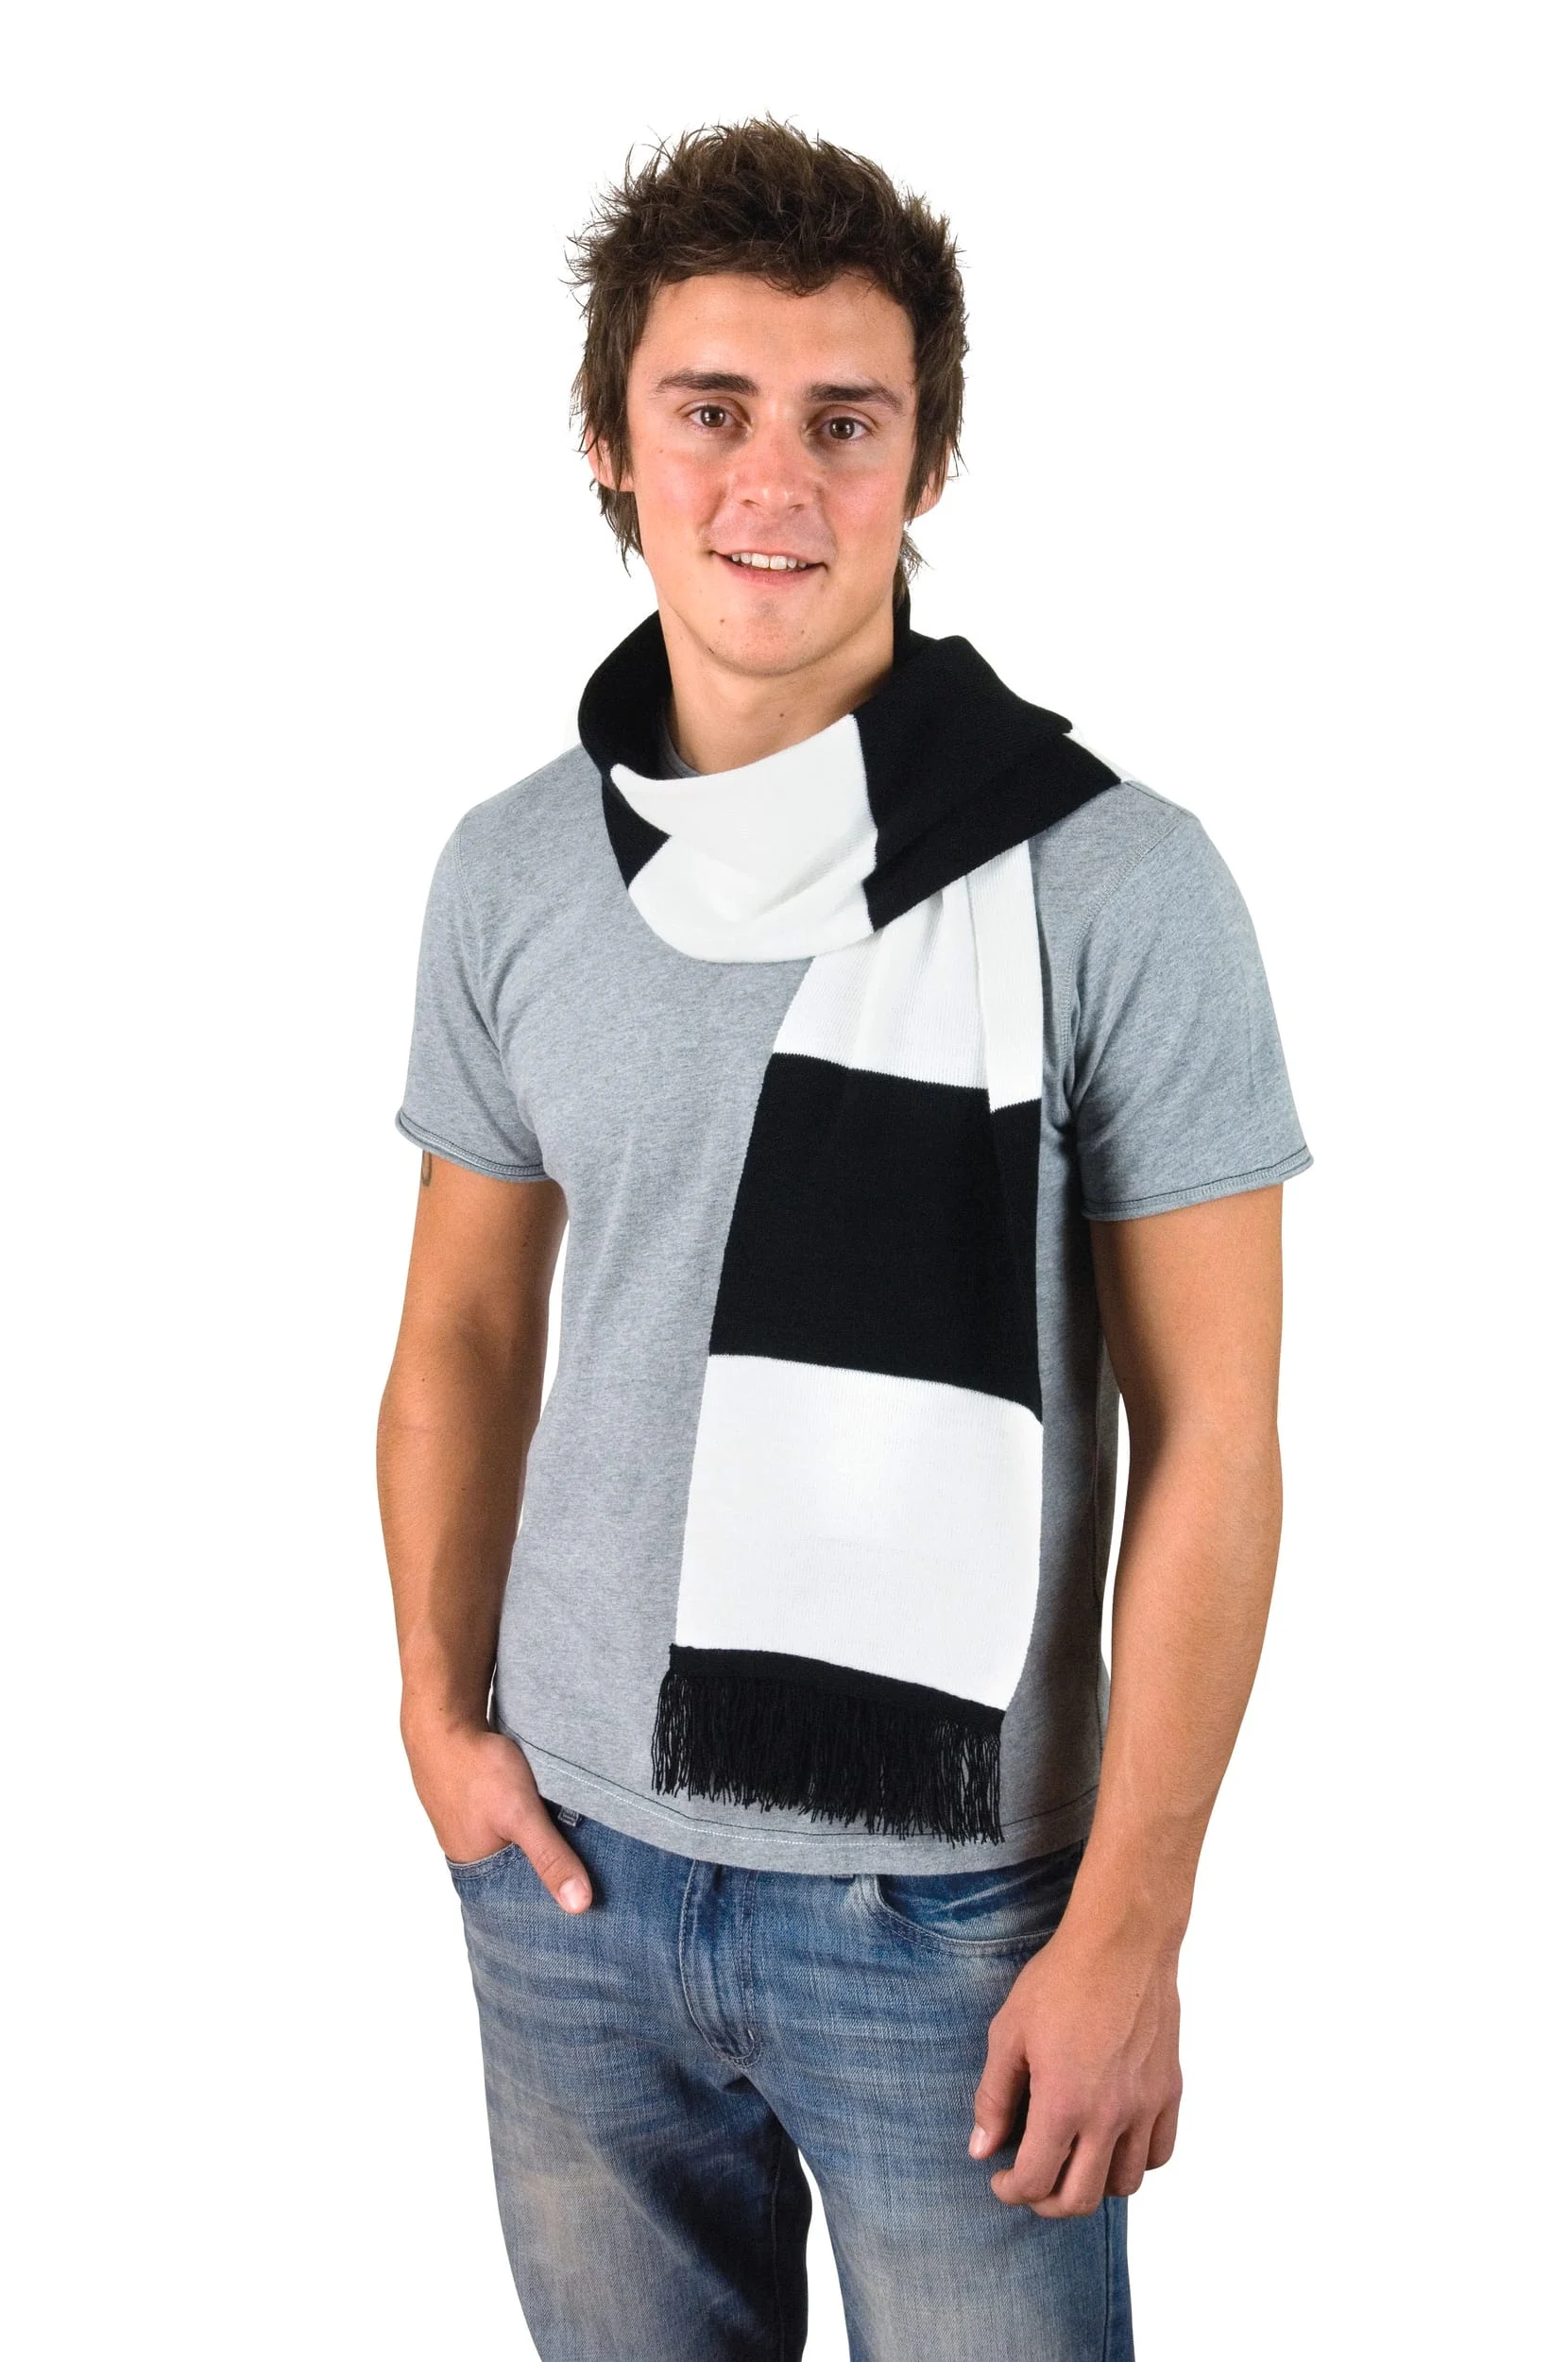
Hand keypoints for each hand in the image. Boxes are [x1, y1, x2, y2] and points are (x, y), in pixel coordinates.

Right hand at [402, 1712, 593, 1913]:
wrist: (444, 1720)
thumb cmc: (475, 1769)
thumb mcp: (521, 1816)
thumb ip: (550, 1857)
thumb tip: (579, 1906)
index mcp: (476, 1867)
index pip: (519, 1898)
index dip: (550, 1896)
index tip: (588, 1897)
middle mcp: (470, 1849)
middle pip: (519, 1867)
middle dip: (549, 1864)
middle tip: (589, 1861)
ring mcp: (472, 1821)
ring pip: (516, 1838)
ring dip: (540, 1834)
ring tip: (573, 1830)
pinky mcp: (478, 1797)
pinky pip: (511, 1814)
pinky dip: (530, 1812)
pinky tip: (547, 1802)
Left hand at [969, 1910, 1182, 2214]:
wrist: (1122, 1943)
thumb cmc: (1060, 1980)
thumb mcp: (1008, 2032)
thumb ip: (993, 2096)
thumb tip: (982, 2149)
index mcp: (1064, 2103)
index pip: (1036, 2181)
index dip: (1011, 2191)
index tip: (1000, 2178)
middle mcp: (1109, 2116)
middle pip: (1081, 2199)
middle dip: (1047, 2201)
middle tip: (1031, 2182)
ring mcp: (1145, 2106)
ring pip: (1125, 2183)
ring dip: (1093, 2184)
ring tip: (1072, 2160)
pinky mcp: (1169, 2091)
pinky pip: (1160, 2153)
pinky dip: (1136, 2161)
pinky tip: (1113, 2141)